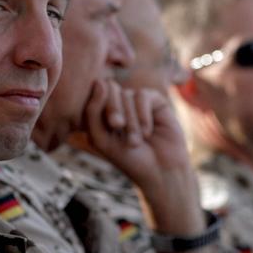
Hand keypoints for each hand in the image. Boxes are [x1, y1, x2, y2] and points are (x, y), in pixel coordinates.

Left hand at [81, 79, 201, 230]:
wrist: (159, 171)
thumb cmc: (128, 158)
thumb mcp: (101, 139)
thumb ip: (93, 112)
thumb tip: (99, 82)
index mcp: (102, 112)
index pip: (93, 95)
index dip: (97, 107)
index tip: (106, 127)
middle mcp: (119, 104)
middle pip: (109, 89)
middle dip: (113, 109)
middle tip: (118, 127)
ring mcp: (137, 101)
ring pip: (126, 95)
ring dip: (130, 120)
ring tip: (136, 141)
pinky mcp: (155, 101)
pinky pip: (143, 96)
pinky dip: (143, 115)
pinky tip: (148, 132)